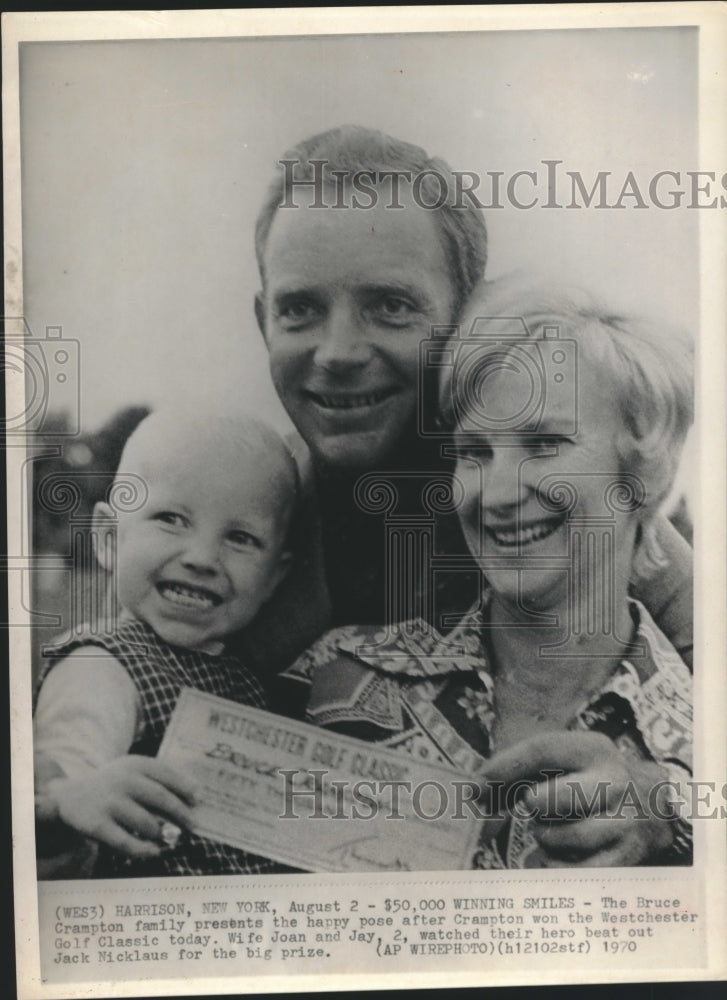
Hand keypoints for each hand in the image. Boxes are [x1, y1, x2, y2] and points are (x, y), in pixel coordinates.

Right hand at [47, 756, 197, 858]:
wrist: (69, 796)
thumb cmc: (113, 784)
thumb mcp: (132, 771)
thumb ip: (160, 777)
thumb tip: (196, 795)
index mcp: (135, 764)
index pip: (167, 774)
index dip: (186, 788)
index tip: (198, 800)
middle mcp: (122, 780)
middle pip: (161, 798)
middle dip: (182, 814)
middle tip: (194, 825)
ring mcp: (109, 803)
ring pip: (148, 824)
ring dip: (164, 834)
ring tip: (173, 839)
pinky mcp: (97, 825)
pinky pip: (127, 843)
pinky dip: (145, 850)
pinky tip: (155, 851)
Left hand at [485, 732, 675, 866]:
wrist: (652, 802)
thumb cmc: (585, 779)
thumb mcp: (560, 762)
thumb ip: (515, 772)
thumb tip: (470, 793)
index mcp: (593, 748)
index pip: (541, 750)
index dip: (503, 767)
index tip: (474, 785)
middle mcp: (614, 780)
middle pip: (554, 796)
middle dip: (533, 804)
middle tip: (531, 806)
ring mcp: (625, 818)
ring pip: (567, 836)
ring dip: (546, 837)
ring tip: (548, 830)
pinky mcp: (630, 854)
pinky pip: (583, 871)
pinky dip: (558, 868)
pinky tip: (550, 860)